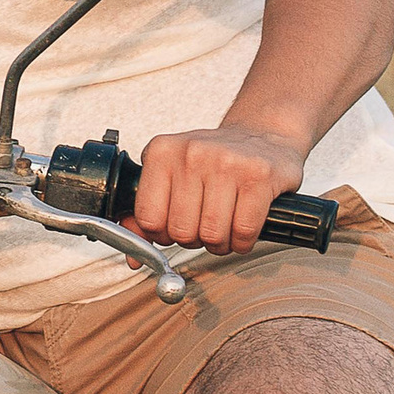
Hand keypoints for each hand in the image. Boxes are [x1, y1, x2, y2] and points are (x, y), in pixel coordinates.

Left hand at [131, 125, 309, 257]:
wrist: (261, 136)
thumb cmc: (212, 161)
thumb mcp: (171, 174)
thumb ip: (146, 212)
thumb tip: (132, 257)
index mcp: (161, 152)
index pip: (148, 218)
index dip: (161, 235)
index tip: (172, 229)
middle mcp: (191, 153)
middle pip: (181, 231)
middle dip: (193, 241)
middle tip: (202, 228)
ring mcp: (226, 163)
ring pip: (212, 235)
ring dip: (219, 244)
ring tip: (223, 228)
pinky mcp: (259, 176)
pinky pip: (244, 231)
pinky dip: (243, 242)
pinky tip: (241, 229)